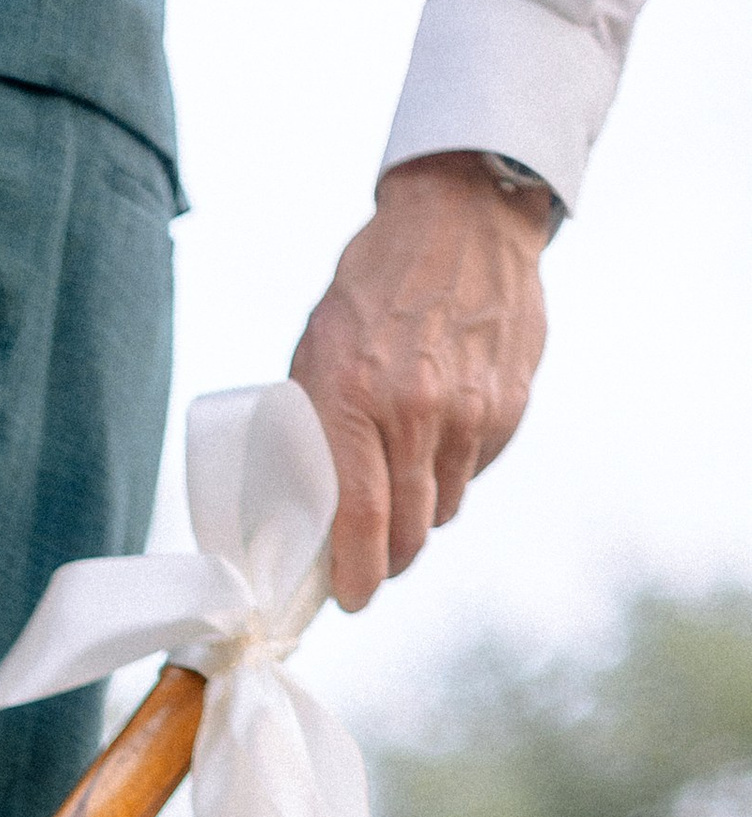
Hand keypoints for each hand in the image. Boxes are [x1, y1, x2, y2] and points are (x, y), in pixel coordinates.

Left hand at [288, 152, 550, 610]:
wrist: (460, 219)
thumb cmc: (371, 288)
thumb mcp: (316, 351)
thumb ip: (315, 427)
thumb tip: (306, 507)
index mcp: (354, 399)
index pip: (359, 519)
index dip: (356, 574)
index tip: (350, 597)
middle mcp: (417, 411)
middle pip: (410, 532)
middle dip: (389, 558)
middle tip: (373, 559)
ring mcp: (472, 410)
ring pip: (445, 507)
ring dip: (423, 511)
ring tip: (403, 476)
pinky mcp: (511, 404)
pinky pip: (475, 470)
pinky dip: (455, 469)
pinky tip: (441, 432)